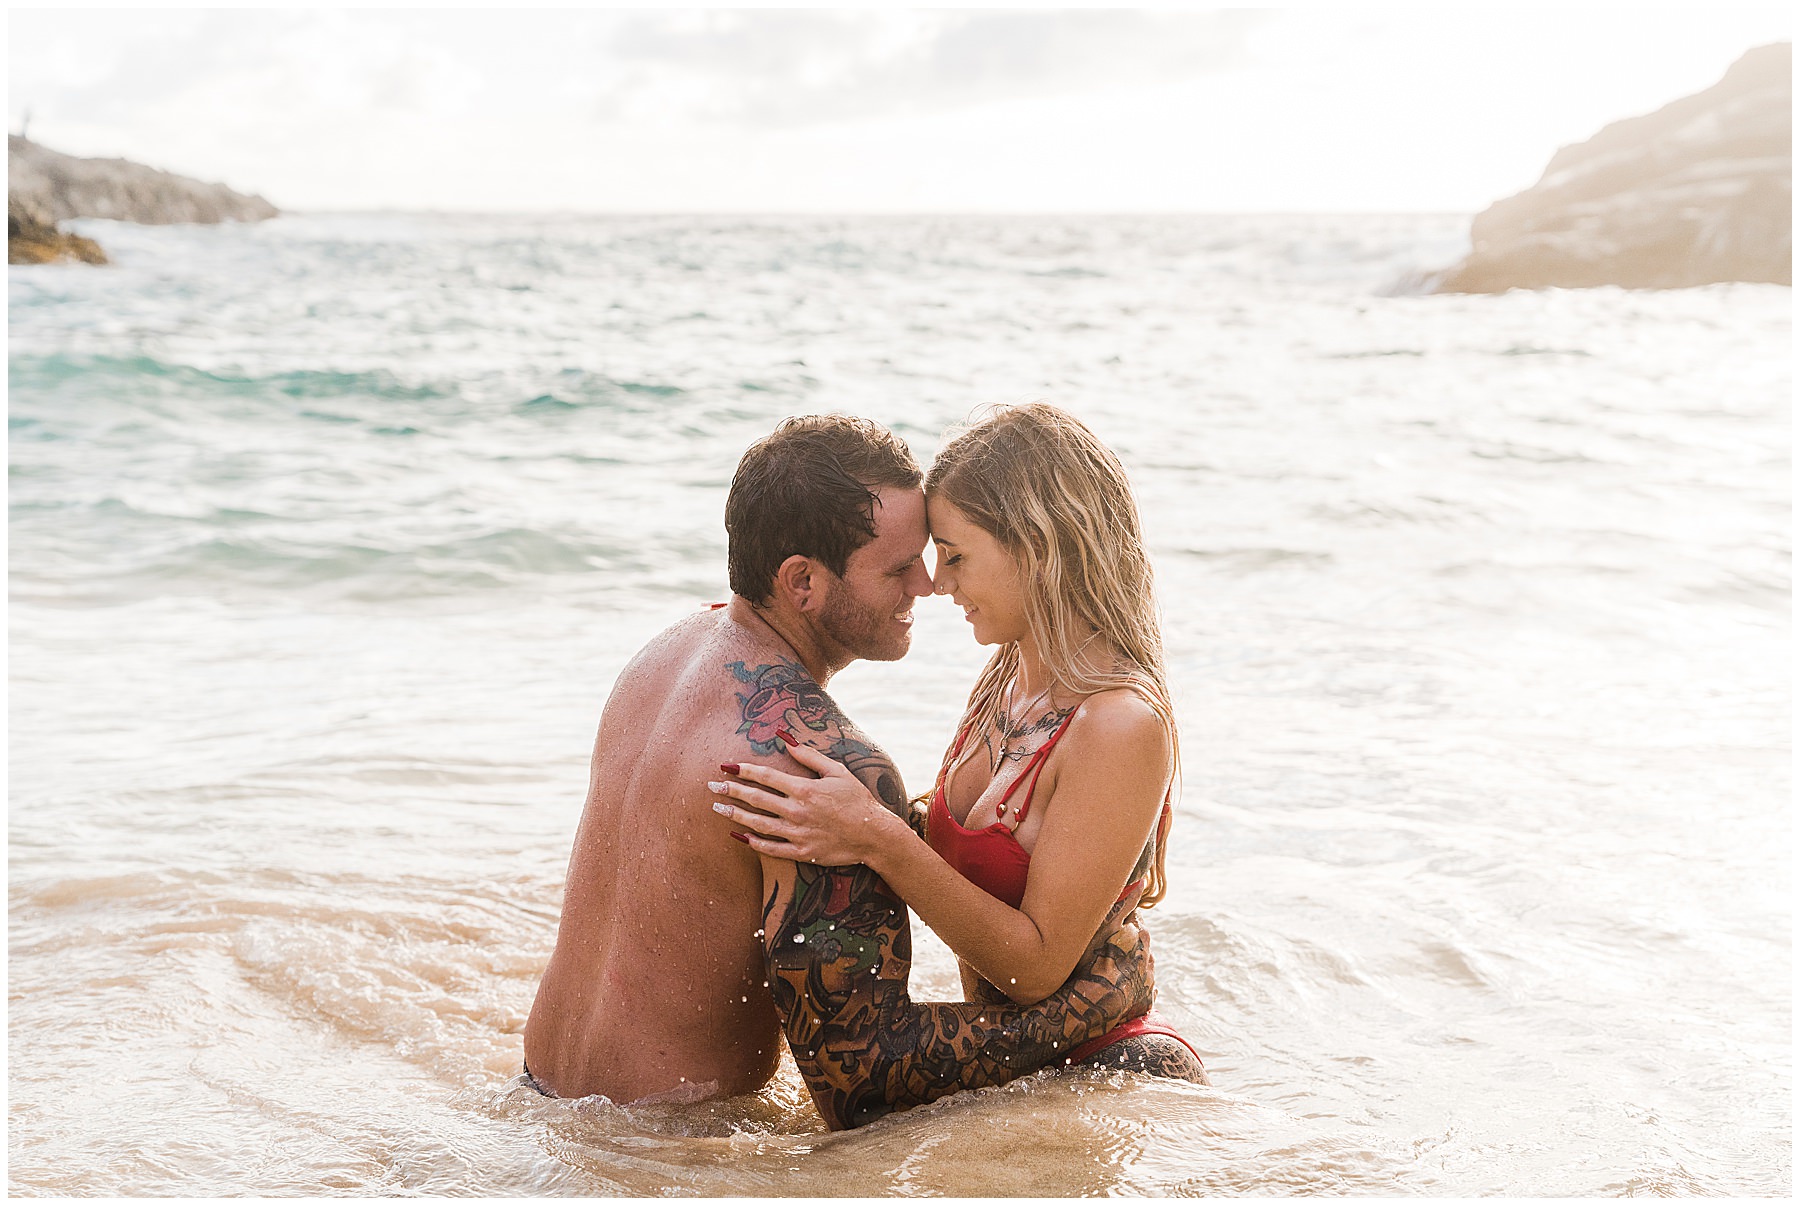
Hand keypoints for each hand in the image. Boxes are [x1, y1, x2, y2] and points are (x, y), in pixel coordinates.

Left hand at [710, 742, 908, 866]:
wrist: (874, 834)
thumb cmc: (857, 799)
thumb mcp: (837, 771)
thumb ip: (809, 756)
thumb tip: (786, 739)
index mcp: (804, 789)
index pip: (766, 776)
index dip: (744, 769)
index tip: (726, 765)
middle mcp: (797, 811)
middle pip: (756, 799)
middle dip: (731, 790)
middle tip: (711, 785)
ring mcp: (798, 834)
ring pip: (758, 824)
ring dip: (734, 815)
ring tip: (716, 808)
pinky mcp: (802, 853)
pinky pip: (771, 849)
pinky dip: (753, 843)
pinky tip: (739, 836)